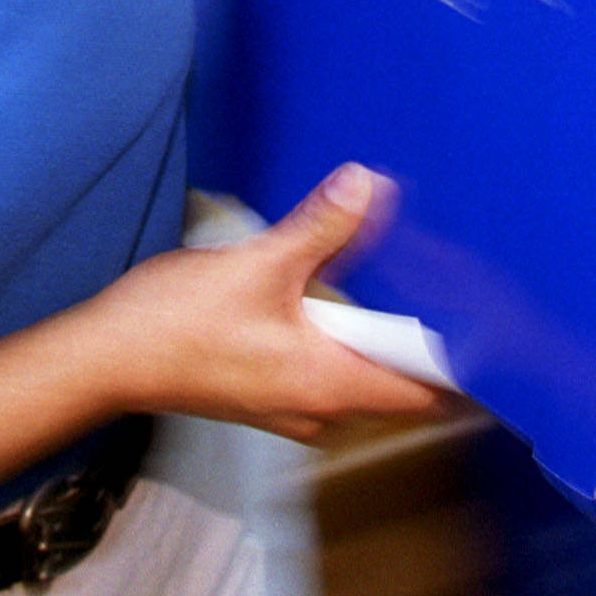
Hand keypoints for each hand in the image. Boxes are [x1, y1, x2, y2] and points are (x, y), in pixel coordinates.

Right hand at [80, 164, 447, 439]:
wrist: (106, 361)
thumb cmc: (175, 324)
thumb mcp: (260, 263)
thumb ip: (323, 226)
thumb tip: (369, 186)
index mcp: (330, 383)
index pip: (428, 392)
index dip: (464, 363)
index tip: (488, 326)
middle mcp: (320, 409)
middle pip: (400, 384)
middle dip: (420, 339)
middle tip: (444, 287)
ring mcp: (292, 408)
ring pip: (361, 377)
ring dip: (375, 336)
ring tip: (390, 286)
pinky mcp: (268, 396)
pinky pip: (328, 373)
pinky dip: (342, 341)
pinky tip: (330, 299)